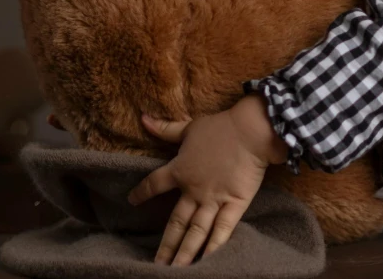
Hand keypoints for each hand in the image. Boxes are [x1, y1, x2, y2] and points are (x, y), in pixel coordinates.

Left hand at [127, 95, 287, 266]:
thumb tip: (143, 118)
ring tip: (176, 271)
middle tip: (156, 265)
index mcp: (180, 170)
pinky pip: (222, 231)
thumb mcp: (189, 126)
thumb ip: (165, 128)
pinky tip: (206, 262)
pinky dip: (214, 247)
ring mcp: (214, 200)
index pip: (154, 184)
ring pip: (196, 232)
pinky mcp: (235, 205)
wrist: (250, 131)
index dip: (142, 193)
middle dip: (165, 246)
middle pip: (175, 223)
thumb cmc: (220, 127)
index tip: (132, 201)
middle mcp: (193, 190)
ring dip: (185, 253)